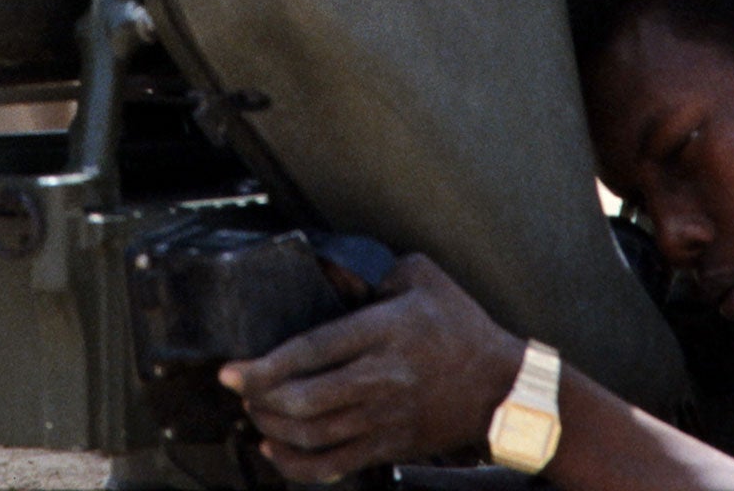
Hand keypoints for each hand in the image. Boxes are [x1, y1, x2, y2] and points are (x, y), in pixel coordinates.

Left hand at [218, 254, 523, 481]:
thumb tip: (324, 268)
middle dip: (260, 398)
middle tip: (239, 388)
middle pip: (304, 400)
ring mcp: (383, 418)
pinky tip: (275, 452)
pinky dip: (296, 466)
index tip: (231, 369)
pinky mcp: (388, 446)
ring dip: (272, 429)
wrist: (502, 387)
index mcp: (384, 332)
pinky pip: (333, 466)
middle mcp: (380, 379)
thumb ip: (370, 269)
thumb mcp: (420, 276)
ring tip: (255, 413)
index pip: (312, 351)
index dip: (265, 365)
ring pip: (313, 436)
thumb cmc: (460, 327)